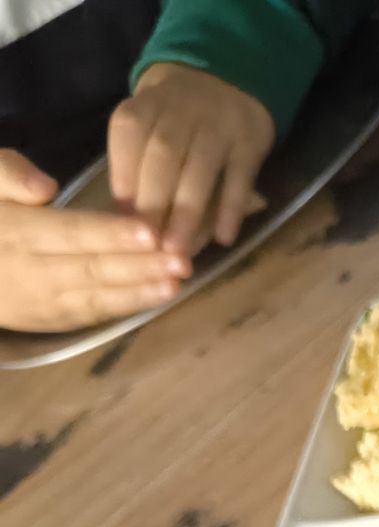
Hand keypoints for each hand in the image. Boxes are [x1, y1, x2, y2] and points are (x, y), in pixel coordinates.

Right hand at [0, 149, 189, 332]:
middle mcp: (33, 271)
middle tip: (181, 259)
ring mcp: (44, 301)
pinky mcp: (53, 320)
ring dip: (140, 292)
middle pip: (92, 268)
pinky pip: (93, 314)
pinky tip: (157, 297)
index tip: (149, 232)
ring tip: (177, 282)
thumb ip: (8, 173)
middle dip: (140, 266)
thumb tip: (44, 187)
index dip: (111, 234)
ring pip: (97, 297)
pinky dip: (126, 307)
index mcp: (18, 232)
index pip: (71, 232)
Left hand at [108, 63, 273, 254]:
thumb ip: (136, 166)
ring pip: (199, 168)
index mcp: (145, 105)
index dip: (124, 180)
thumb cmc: (177, 120)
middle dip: (154, 204)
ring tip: (179, 252)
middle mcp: (180, 109)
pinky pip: (239, 176)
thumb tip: (125, 222)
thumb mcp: (149, 126)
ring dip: (187, 212)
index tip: (122, 224)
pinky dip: (231, 208)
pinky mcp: (250, 140)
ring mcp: (218, 123)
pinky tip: (224, 238)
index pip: (128, 137)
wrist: (228, 78)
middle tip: (150, 247)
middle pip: (162, 156)